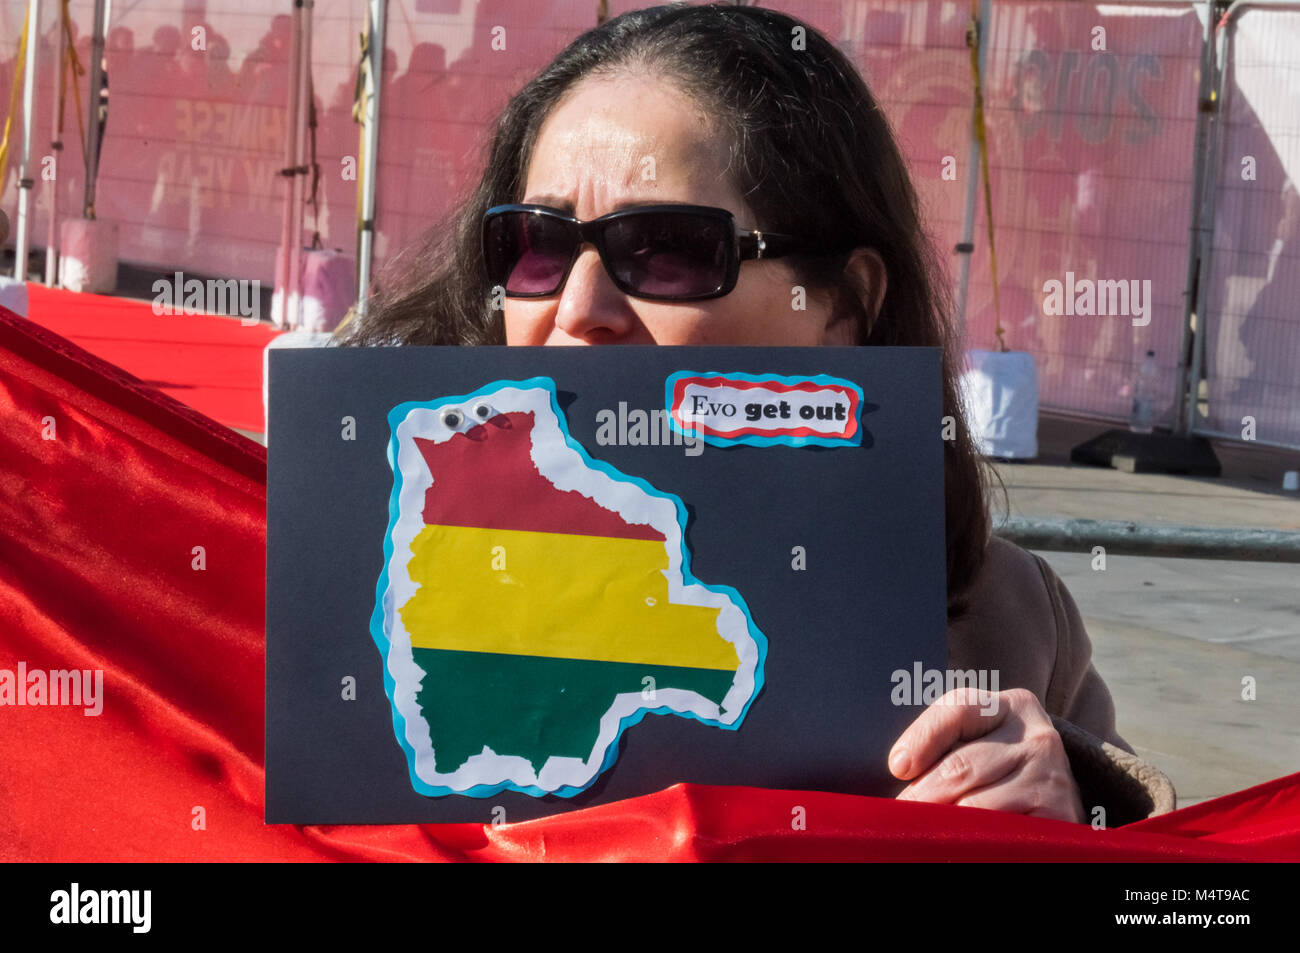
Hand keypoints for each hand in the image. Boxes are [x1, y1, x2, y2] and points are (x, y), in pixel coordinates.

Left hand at [888, 687, 1086, 823]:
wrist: (1055, 797)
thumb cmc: (997, 764)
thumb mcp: (977, 740)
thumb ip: (943, 744)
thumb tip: (901, 769)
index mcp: (1010, 707)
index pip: (957, 710)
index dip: (921, 738)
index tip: (897, 767)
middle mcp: (1036, 737)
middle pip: (960, 765)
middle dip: (921, 794)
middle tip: (899, 816)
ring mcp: (1051, 778)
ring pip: (975, 806)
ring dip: (942, 823)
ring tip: (922, 832)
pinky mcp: (1058, 818)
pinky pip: (1000, 834)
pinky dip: (973, 840)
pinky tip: (959, 844)